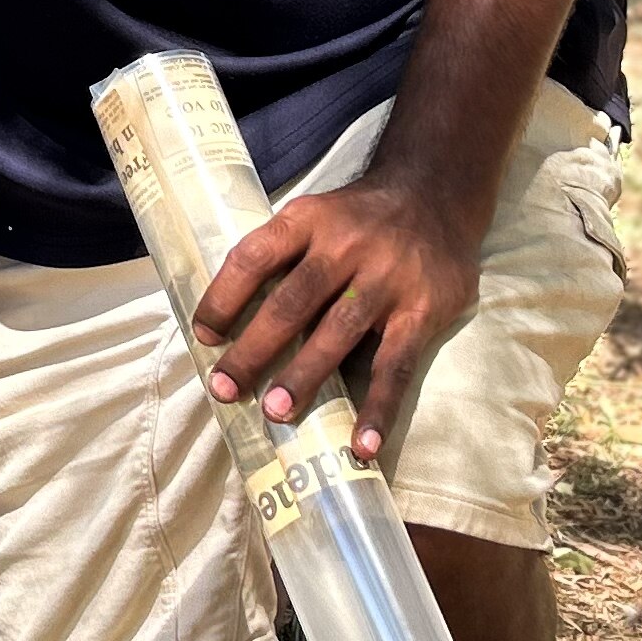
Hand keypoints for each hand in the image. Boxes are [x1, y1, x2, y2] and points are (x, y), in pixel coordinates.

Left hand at [191, 168, 481, 463]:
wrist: (437, 196)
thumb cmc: (358, 220)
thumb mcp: (314, 215)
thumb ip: (281, 257)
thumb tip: (228, 321)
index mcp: (308, 219)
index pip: (254, 257)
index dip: (224, 297)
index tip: (205, 335)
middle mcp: (346, 246)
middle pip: (292, 302)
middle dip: (255, 349)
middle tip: (225, 388)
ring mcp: (386, 280)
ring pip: (338, 333)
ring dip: (305, 376)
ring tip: (277, 413)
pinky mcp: (422, 312)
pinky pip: (396, 366)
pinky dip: (379, 409)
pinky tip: (361, 444)